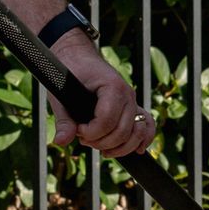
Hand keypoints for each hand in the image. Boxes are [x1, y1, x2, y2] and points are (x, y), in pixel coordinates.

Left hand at [49, 35, 157, 157]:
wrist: (79, 58)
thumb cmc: (70, 73)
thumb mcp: (61, 95)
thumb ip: (64, 120)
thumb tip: (61, 141)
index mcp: (112, 86)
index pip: (107, 121)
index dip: (91, 133)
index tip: (78, 130)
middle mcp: (127, 94)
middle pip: (123, 131)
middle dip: (101, 142)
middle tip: (83, 138)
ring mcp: (132, 102)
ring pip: (136, 133)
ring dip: (119, 147)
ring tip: (100, 147)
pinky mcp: (132, 108)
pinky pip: (146, 126)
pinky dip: (143, 140)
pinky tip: (135, 151)